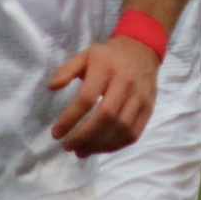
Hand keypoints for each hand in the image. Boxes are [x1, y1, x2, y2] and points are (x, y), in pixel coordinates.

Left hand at [48, 36, 158, 156]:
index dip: (70, 119)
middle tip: (67, 146)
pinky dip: (116, 145)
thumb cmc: (108, 56)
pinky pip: (134, 132)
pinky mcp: (148, 107)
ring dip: (99, 144)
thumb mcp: (84, 55)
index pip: (87, 98)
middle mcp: (125, 82)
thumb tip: (52, 87)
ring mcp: (140, 96)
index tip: (56, 133)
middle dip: (84, 136)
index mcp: (105, 68)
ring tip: (81, 150)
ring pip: (121, 127)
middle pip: (105, 116)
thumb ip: (66, 70)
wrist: (141, 50)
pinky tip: (100, 147)